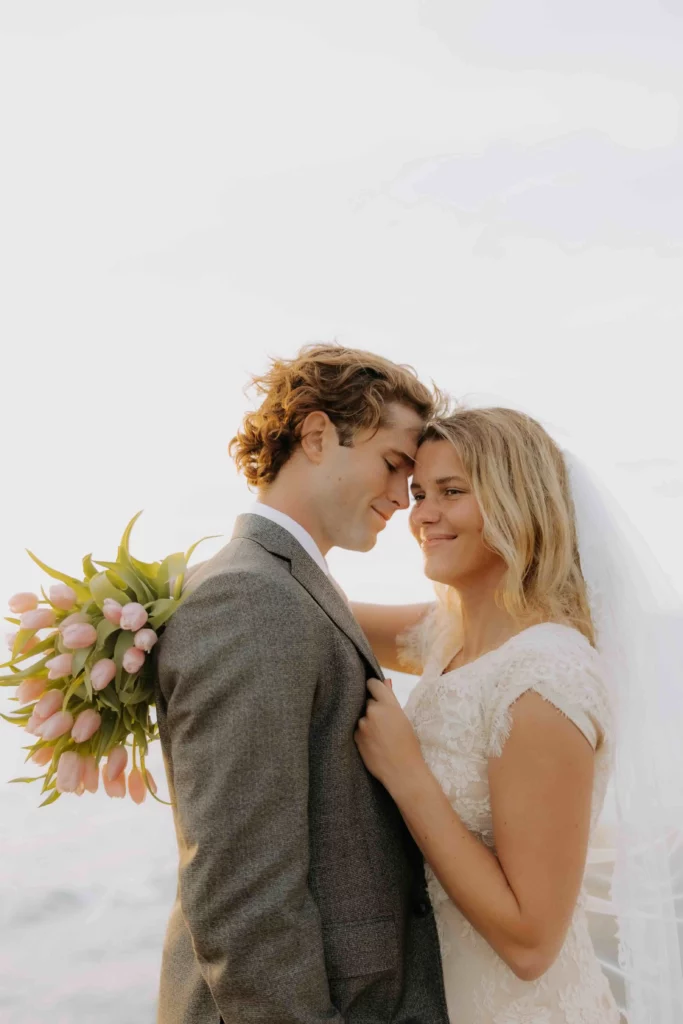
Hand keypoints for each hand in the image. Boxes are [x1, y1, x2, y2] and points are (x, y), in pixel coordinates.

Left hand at [354, 678, 425, 794]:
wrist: (402, 771)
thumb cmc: (409, 744)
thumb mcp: (403, 718)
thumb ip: (391, 699)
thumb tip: (386, 681)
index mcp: (388, 704)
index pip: (373, 683)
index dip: (373, 687)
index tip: (374, 692)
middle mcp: (373, 711)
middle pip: (367, 701)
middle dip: (372, 707)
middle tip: (382, 721)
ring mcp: (362, 724)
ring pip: (361, 716)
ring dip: (367, 722)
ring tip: (378, 736)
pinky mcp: (355, 737)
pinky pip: (357, 729)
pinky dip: (363, 733)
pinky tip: (373, 743)